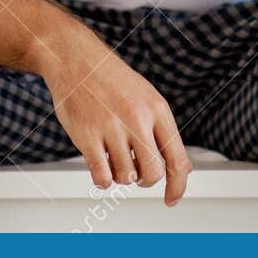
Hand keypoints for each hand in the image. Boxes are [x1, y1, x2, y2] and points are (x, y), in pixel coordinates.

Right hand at [41, 39, 192, 205]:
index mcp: (157, 109)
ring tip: (114, 158)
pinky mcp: (87, 136)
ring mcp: (111, 128)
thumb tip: (182, 167)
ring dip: (121, 176)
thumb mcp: (147, 97)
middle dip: (145, 180)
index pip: (177, 158)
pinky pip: (102, 176)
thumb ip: (164, 131)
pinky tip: (101, 169)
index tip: (172, 199)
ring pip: (126, 177)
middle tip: (136, 171)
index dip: (178, 185)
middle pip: (153, 173)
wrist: (75, 58)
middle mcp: (137, 118)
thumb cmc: (111, 79)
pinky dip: (103, 181)